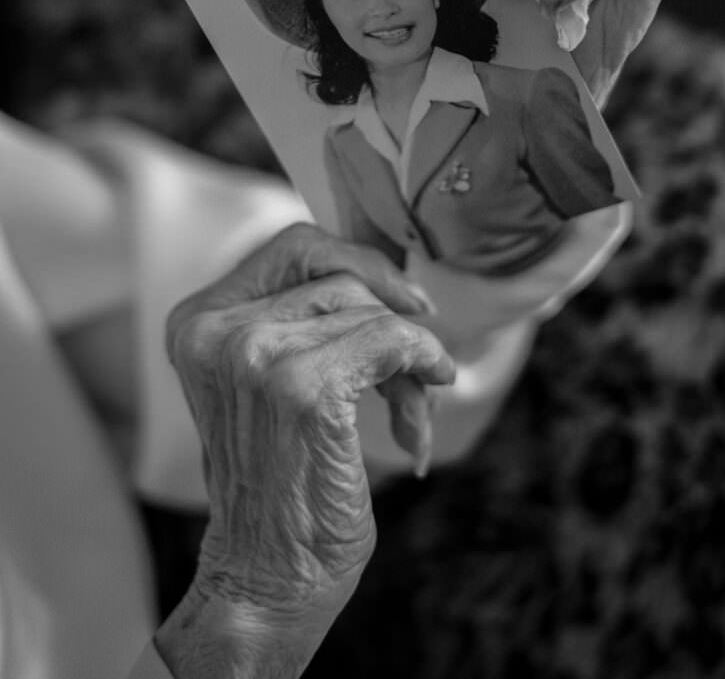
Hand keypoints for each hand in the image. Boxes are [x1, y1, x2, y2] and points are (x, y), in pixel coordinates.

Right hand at [156, 223, 453, 678]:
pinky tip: (424, 405)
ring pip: (372, 312)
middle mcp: (218, 330)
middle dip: (390, 318)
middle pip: (341, 279)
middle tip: (417, 368)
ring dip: (409, 358)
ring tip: (411, 411)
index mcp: (199, 321)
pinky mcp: (304, 388)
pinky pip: (391, 340)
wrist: (265, 578)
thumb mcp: (266, 382)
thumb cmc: (280, 481)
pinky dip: (422, 362)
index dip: (359, 261)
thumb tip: (389, 275)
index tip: (404, 297)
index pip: (294, 246)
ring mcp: (257, 354)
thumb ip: (302, 319)